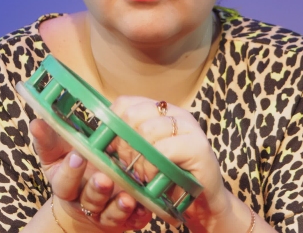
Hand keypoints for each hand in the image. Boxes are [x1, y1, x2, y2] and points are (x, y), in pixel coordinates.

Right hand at [29, 118, 151, 231]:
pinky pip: (133, 220)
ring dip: (119, 207)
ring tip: (127, 198)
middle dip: (97, 190)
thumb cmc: (71, 168)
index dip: (70, 171)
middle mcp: (85, 202)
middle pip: (89, 200)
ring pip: (111, 213)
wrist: (86, 200)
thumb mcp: (56, 154)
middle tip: (104, 178)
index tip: (78, 155)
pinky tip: (145, 208)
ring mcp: (106, 212)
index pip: (64, 182)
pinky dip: (139, 215)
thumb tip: (36, 122)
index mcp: (66, 187)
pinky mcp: (126, 219)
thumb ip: (47, 140)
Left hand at [109, 96, 240, 230]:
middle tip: (128, 166)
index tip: (110, 149)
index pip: (125, 103)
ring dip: (138, 160)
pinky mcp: (198, 145)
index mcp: (160, 110)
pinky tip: (153, 180)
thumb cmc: (169, 178)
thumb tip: (99, 139)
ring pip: (146, 131)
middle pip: (132, 115)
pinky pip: (162, 150)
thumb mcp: (144, 155)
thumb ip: (128, 141)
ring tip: (141, 176)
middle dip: (123, 145)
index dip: (111, 125)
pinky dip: (151, 169)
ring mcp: (189, 127)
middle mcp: (175, 112)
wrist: (203, 200)